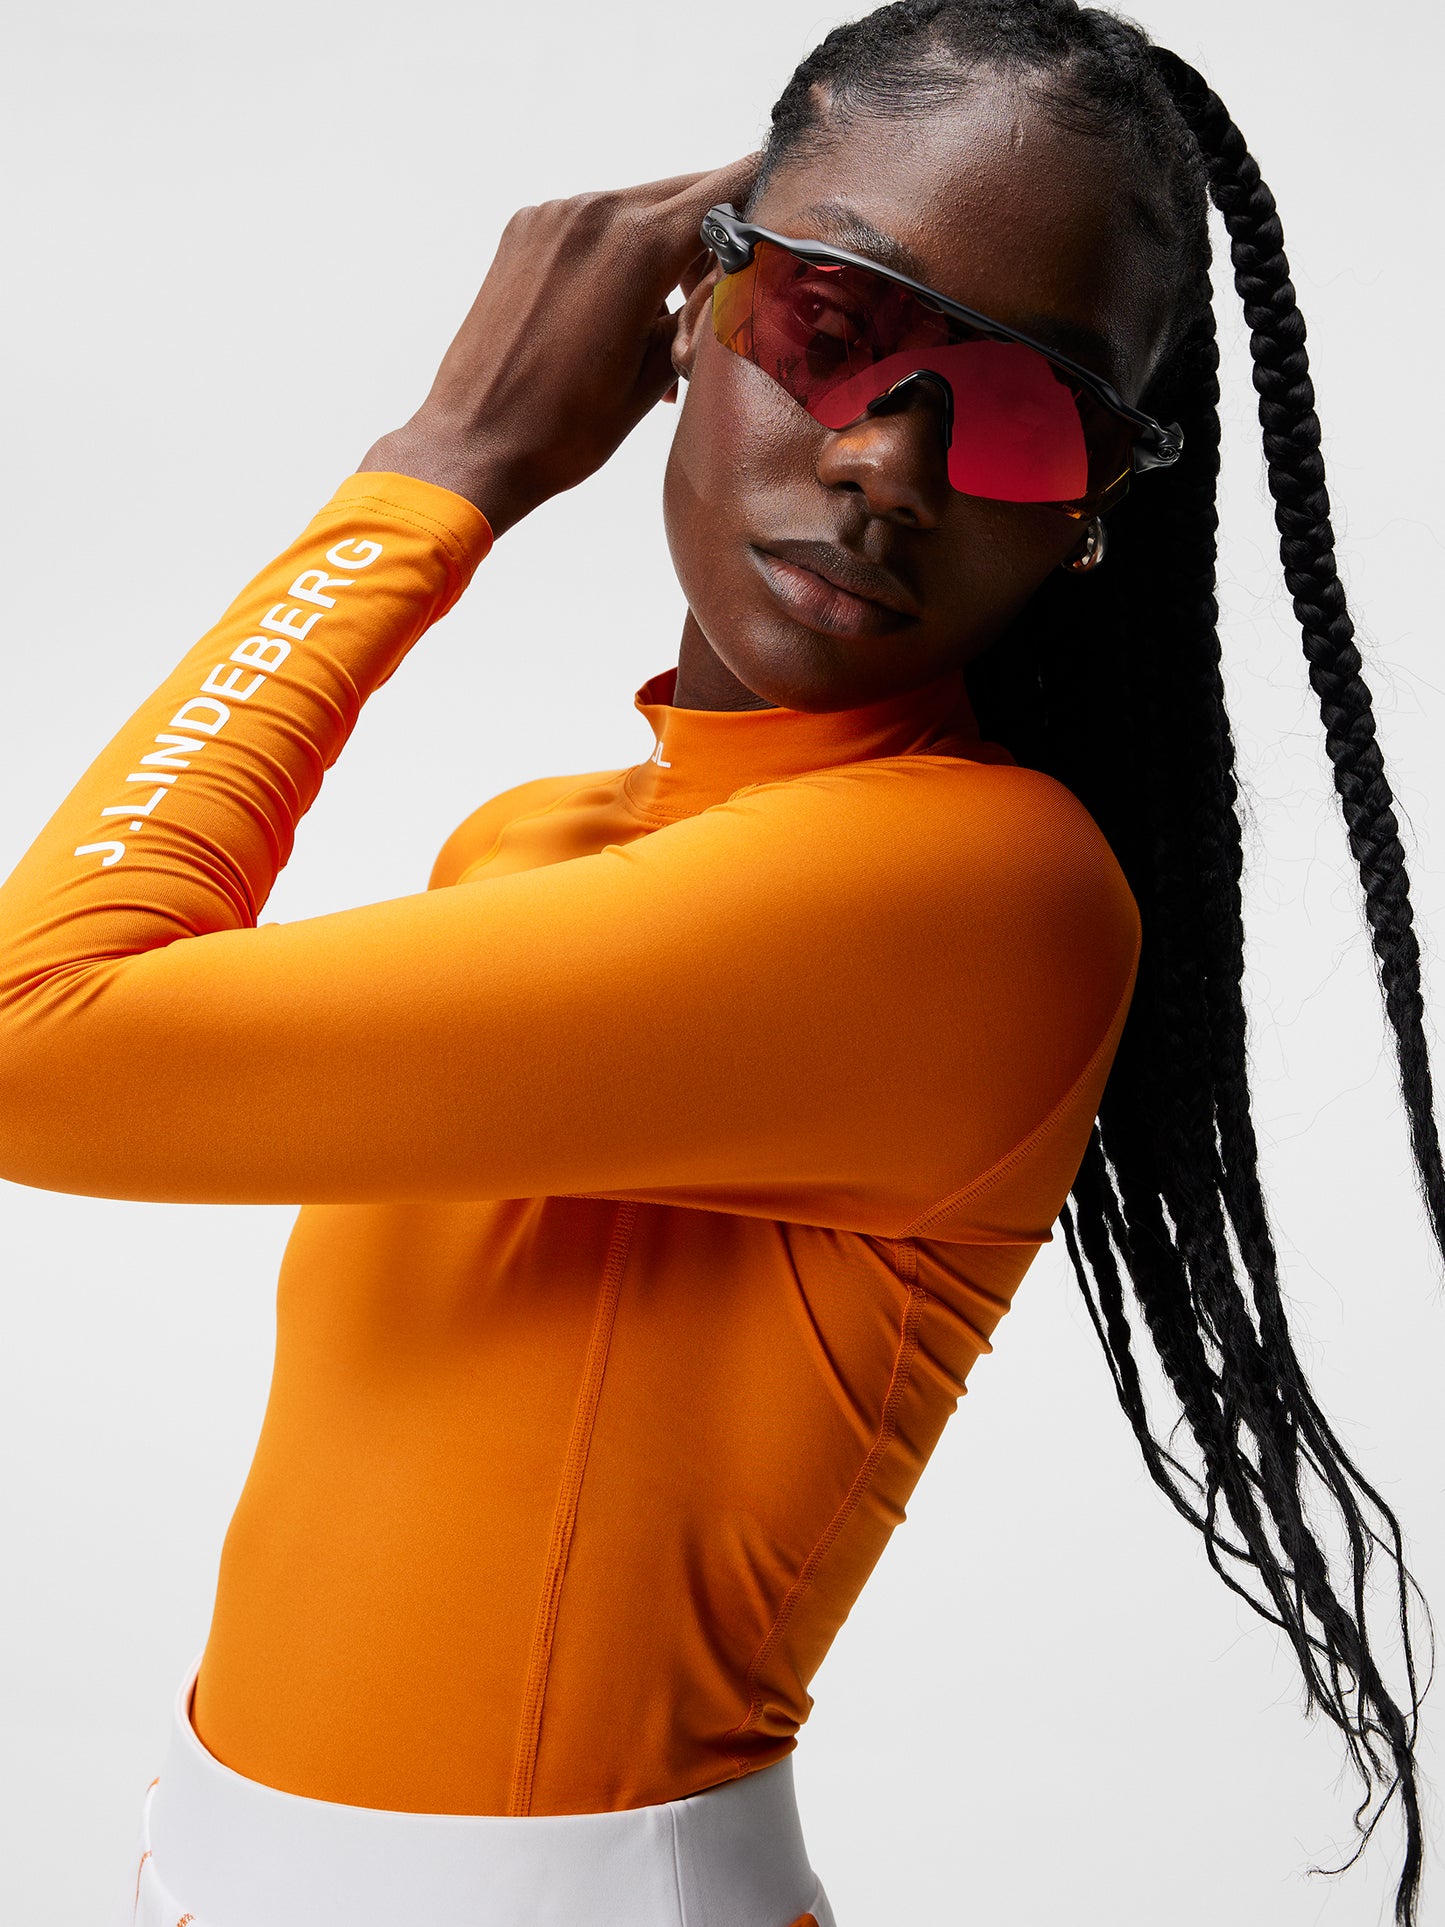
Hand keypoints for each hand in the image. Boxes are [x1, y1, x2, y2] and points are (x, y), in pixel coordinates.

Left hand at [358, 155, 758, 536]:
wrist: (474, 446)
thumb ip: (699, 311)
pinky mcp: (524, 231)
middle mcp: (592, 212)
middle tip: (724, 291)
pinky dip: (619, 255)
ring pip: (638, 208)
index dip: (763, 194)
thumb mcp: (656, 376)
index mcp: (635, 244)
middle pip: (683, 193)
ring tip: (664, 324)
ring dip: (664, 248)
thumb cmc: (563, 431)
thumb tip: (727, 279)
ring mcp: (552, 217)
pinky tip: (620, 315)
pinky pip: (593, 225)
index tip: (784, 205)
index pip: (725, 187)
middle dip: (713, 232)